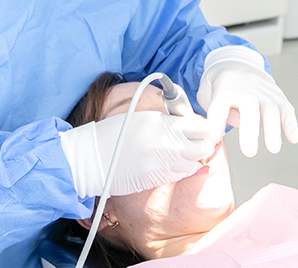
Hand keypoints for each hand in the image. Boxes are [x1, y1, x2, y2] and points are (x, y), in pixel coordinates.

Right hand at [60, 111, 213, 197]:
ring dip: (190, 159)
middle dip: (202, 146)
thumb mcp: (142, 118)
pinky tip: (166, 164)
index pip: (202, 127)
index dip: (205, 129)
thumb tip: (187, 125)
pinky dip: (178, 170)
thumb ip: (167, 122)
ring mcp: (163, 163)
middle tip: (193, 144)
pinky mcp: (157, 179)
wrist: (92, 157)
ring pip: (194, 164)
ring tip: (177, 154)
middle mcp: (167, 143)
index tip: (201, 131)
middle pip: (204, 147)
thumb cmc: (113, 135)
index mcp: (163, 124)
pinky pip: (179, 175)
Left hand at [197, 62, 297, 157]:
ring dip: (273, 129)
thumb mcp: (205, 92)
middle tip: (249, 152)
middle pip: (249, 107)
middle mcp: (245, 88)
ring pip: (271, 108)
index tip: (213, 141)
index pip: (218, 108)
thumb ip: (211, 112)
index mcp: (224, 88)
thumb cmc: (219, 83)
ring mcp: (264, 91)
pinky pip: (286, 108)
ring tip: (273, 149)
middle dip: (250, 131)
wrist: (236, 60)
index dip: (215, 126)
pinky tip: (293, 138)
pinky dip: (291, 123)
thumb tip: (220, 132)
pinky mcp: (277, 94)